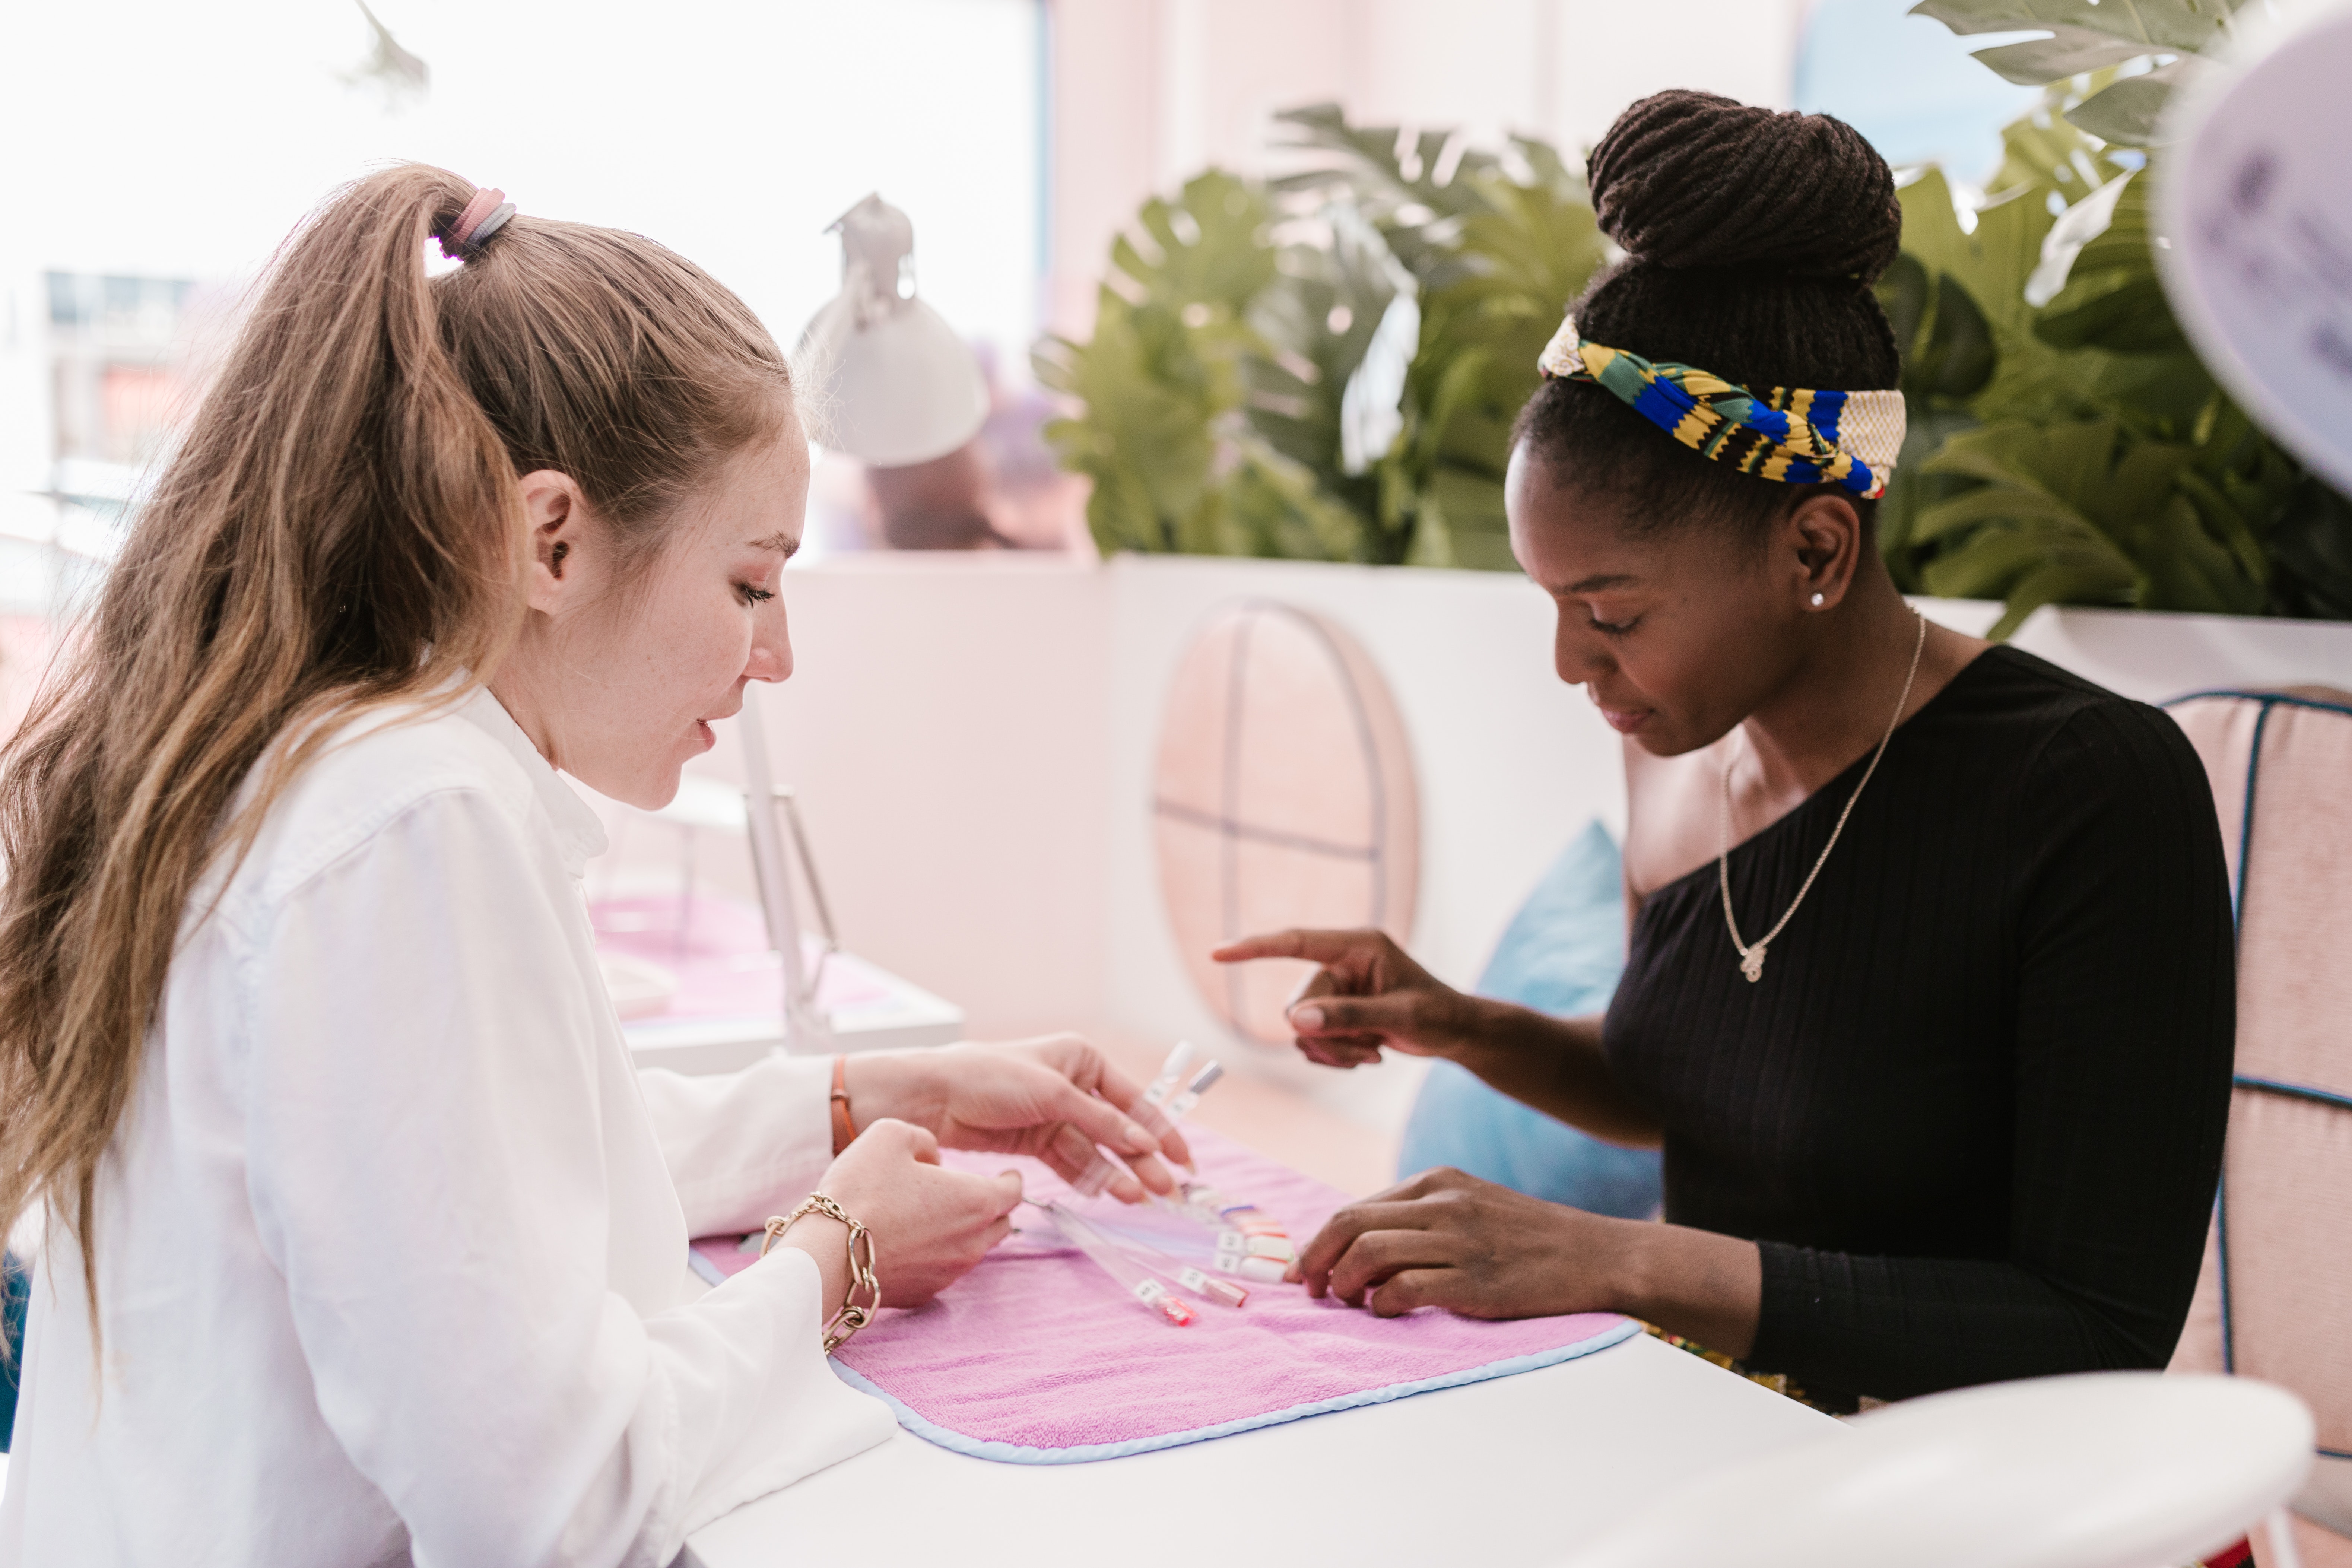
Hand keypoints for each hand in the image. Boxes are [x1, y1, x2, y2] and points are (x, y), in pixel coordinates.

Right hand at [779, 1118, 1021, 1309]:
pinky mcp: (923, 1294)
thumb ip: (924, 1139)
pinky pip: (942, 1270)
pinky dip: (935, 1255)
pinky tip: (909, 1242)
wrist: (826, 1254)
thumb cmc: (861, 1190)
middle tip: (968, 1193)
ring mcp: (949, 1274)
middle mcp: (971, 1243)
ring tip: (933, 1215)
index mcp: (975, 1201)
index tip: (1007, 1174)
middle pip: (999, 1224)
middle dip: (991, 1206)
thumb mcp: (891, 1134)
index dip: (1012, 1179)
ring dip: (962, 1231)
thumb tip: (933, 1160)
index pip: (1013, 1191)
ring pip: (972, 1249)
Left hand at [848, 1036, 1191, 1201]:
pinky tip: (1109, 1193)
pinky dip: (1089, 1177)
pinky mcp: (1034, 1139)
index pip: (1133, 1099)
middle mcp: (1072, 1084)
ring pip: (1096, 1149)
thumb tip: (1145, 1144)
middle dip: (1142, 1159)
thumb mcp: (1054, 1095)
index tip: (1183, 1160)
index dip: (1160, 1129)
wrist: (933, 1098)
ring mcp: (1053, 1114)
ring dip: (1117, 1173)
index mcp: (1082, 1057)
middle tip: (1166, 1191)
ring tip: (1139, 1199)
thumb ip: (1102, 1122)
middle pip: (1118, 1128)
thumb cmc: (992, 1078)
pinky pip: (1071, 1161)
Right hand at [1210, 929, 1480, 1069]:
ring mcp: (1338, 986)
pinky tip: (1368, 1054)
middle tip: (1367, 1052)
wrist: (1456, 1032)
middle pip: (1299, 1002)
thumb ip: (1347, 1017)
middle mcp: (1342, 961)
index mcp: (1358, 945)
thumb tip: (1295, 1022)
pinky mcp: (1336, 1009)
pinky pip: (1311, 1038)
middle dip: (1327, 1035)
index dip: (1255, 948)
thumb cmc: (1438, 1015)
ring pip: (1302, 1026)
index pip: (1296, 941)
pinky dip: (1335, 1054)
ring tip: (1372, 1053)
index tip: (1218, 954)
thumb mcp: (1399, 1017)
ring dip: (1333, 1049)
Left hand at [1292, 1166, 1632, 1319]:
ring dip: (1345, 1283)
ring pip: (1370, 1252)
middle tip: (1311, 1291)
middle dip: (1316, 1260)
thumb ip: (1420, 1217)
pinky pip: (1405, 1288)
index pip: (1355, 1208)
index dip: (1319, 1243)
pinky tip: (1388, 1312)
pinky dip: (1383, 1303)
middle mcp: (1443, 1203)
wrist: (1597, 1255)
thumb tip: (1357, 1247)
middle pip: (1349, 1223)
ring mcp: (1460, 1240)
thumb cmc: (1529, 1239)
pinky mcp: (1475, 1281)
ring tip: (1350, 1303)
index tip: (1306, 1272)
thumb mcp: (1471, 1206)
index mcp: (1437, 1181)